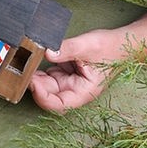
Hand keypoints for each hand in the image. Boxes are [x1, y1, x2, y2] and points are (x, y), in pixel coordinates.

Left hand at [28, 8, 146, 112]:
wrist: (120, 43)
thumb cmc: (110, 48)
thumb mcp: (88, 45)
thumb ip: (67, 49)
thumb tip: (48, 51)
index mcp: (84, 91)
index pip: (59, 104)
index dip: (43, 98)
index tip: (33, 84)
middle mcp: (74, 90)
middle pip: (49, 95)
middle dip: (35, 84)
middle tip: (25, 68)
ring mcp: (68, 82)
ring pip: (45, 85)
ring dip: (36, 76)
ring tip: (30, 60)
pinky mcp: (64, 74)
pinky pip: (47, 75)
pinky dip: (39, 68)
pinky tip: (35, 58)